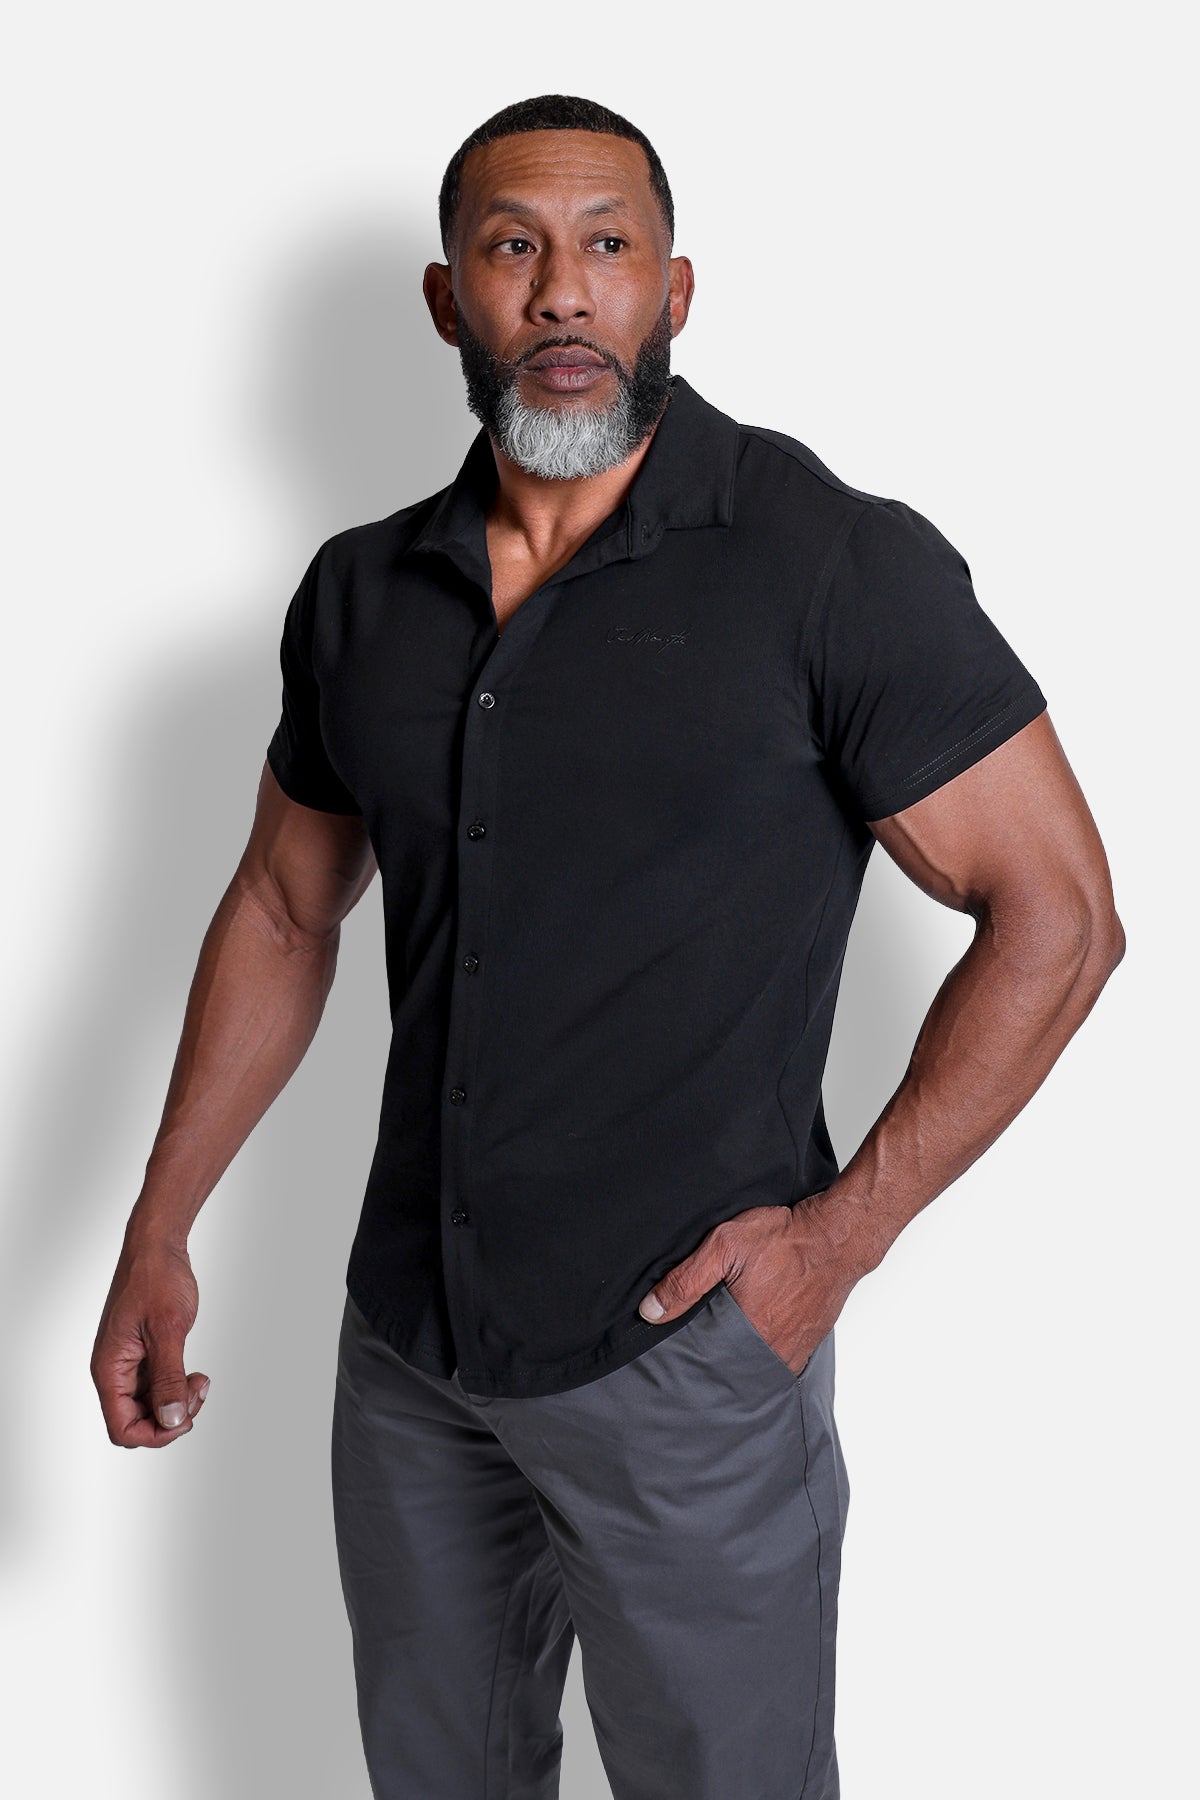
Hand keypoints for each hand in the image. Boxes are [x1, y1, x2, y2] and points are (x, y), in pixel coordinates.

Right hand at [91, 1233, 210, 1447]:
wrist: (157, 1246)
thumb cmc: (156, 1277)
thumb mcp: (168, 1329)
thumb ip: (168, 1377)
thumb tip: (171, 1419)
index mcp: (110, 1368)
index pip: (122, 1428)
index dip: (154, 1434)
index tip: (185, 1417)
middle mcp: (115, 1371)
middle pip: (137, 1422)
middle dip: (171, 1417)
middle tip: (198, 1391)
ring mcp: (129, 1364)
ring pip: (150, 1407)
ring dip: (178, 1402)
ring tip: (200, 1379)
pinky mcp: (144, 1355)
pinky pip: (158, 1387)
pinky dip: (178, 1386)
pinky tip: (195, 1374)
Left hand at [637, 1195, 866, 1375]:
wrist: (837, 1236)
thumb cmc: (785, 1237)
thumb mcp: (725, 1246)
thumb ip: (686, 1281)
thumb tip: (651, 1311)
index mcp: (748, 1333)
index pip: (707, 1362)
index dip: (691, 1356)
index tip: (676, 1354)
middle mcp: (773, 1349)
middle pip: (732, 1366)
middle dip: (714, 1359)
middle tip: (700, 1345)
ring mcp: (795, 1348)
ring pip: (756, 1363)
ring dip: (741, 1355)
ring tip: (725, 1338)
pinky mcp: (809, 1341)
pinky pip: (780, 1355)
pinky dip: (765, 1348)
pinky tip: (756, 1330)